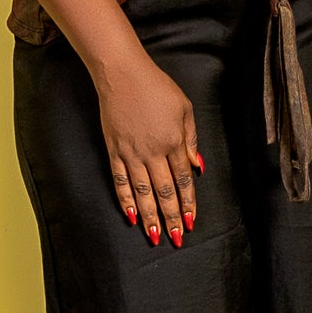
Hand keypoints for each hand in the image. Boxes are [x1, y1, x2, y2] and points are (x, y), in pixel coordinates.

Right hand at [96, 53, 202, 245]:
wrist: (122, 74)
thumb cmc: (156, 87)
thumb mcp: (184, 108)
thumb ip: (191, 140)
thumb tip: (197, 167)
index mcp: (173, 142)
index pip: (183, 181)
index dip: (188, 203)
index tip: (191, 221)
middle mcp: (152, 152)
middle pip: (164, 192)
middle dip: (171, 217)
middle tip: (176, 238)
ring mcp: (131, 154)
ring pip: (142, 192)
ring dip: (150, 216)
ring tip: (155, 236)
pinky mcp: (114, 150)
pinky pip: (119, 181)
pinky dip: (125, 199)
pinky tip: (131, 215)